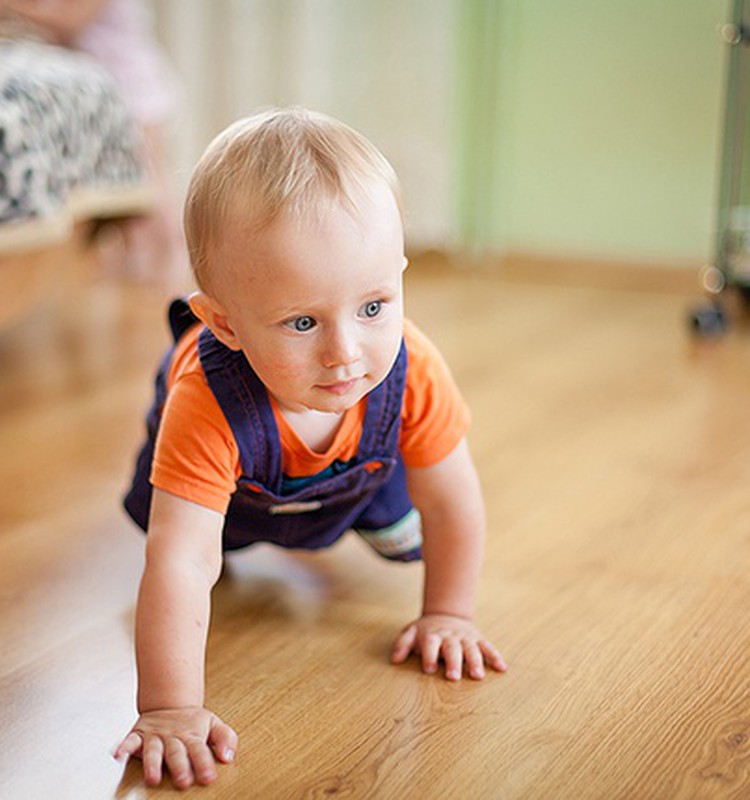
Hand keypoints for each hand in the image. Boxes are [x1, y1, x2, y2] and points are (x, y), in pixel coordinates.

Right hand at [114, 706, 237, 788]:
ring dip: (152, 764)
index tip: (208, 778)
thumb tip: (228, 757)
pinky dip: (122, 747)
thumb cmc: (192, 721)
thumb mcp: (214, 724)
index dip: (204, 764)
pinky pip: (129, 741)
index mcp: (192, 736)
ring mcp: (155, 736)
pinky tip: (118, 756)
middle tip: (183, 781)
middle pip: (176, 753)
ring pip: (153, 750)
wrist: (170, 702)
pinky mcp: (139, 735)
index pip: (200, 751)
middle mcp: (173, 737)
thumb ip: (225, 739)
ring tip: (152, 778)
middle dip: (179, 767)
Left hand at [391, 614, 507, 680]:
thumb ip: (402, 644)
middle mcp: (450, 636)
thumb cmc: (426, 630)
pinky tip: (502, 668)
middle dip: (453, 662)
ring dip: (475, 662)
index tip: (429, 669)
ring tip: (478, 676)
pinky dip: (495, 656)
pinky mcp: (478, 639)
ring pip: (472, 649)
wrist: (447, 613)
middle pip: (452, 649)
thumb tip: (394, 660)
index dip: (429, 655)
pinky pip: (488, 647)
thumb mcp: (411, 632)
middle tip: (453, 677)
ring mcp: (465, 638)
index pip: (430, 644)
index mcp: (433, 635)